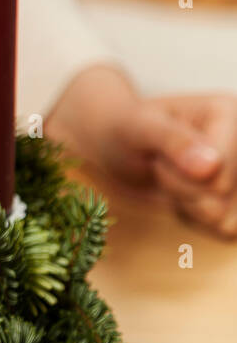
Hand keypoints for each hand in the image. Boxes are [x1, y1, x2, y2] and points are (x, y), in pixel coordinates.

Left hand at [48, 65, 236, 236]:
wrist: (117, 146)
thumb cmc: (126, 129)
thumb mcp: (139, 128)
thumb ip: (174, 142)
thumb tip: (212, 168)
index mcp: (230, 113)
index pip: (219, 174)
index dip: (178, 174)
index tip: (156, 154)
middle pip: (222, 198)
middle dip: (180, 189)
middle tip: (160, 165)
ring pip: (225, 218)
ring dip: (188, 206)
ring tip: (171, 177)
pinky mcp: (236, 197)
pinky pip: (224, 229)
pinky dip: (195, 218)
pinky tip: (180, 194)